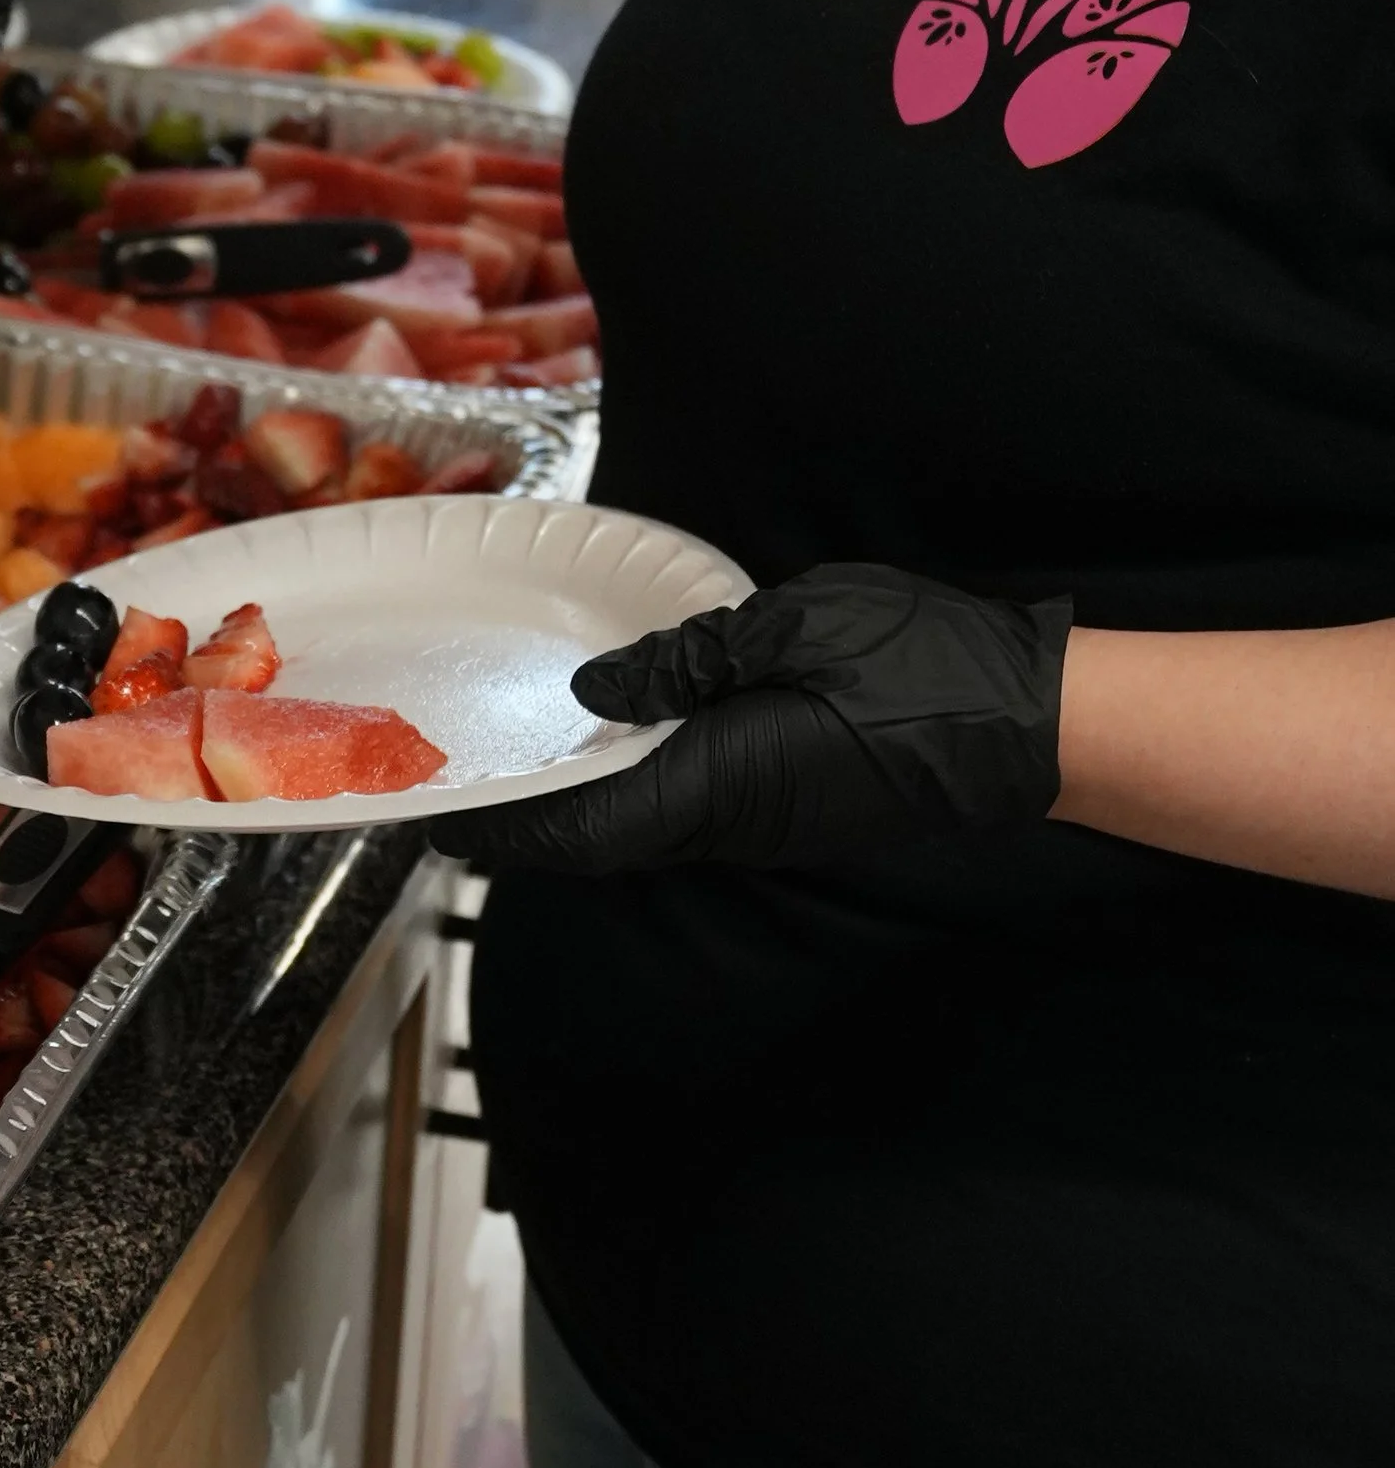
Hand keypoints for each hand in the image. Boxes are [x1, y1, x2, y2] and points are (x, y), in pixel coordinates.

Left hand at [433, 562, 1070, 877]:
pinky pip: (688, 809)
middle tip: (463, 775)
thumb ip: (684, 658)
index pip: (579, 828)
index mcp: (714, 786)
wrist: (1026, 720)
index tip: (439, 813)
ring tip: (523, 753)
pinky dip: (634, 784)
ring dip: (580, 800)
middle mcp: (730, 825)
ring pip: (644, 827)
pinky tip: (620, 738)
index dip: (504, 824)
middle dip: (528, 815)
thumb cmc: (917, 666)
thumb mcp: (784, 629)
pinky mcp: (792, 811)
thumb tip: (596, 688)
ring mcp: (765, 826)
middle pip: (600, 838)